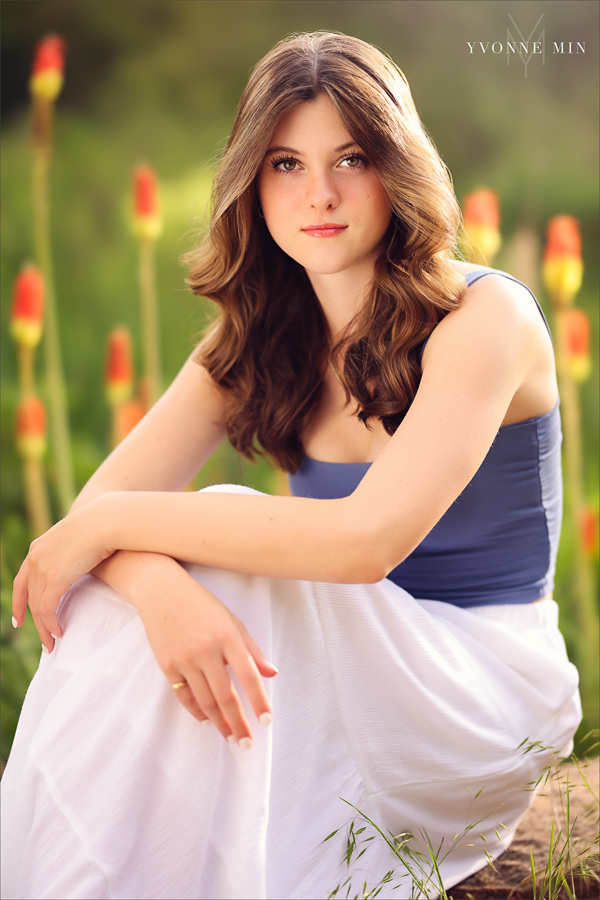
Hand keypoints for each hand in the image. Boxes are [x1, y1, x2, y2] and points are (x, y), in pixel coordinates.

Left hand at [12, 499, 114, 650]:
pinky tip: (59, 632)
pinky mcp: (55, 578)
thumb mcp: (78, 540)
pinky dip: (50, 624)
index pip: (21, 581)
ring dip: (44, 628)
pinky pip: (47, 609)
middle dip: (33, 621)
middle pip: (28, 598)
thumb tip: (78, 565)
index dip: (18, 602)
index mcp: (37, 548)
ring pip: (37, 607)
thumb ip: (71, 554)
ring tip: (52, 642)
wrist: (108, 520)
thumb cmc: (102, 528)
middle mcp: (35, 558)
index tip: (19, 619)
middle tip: (44, 638)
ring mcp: (43, 568)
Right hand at [127, 555, 276, 746]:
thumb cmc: (201, 604)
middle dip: (238, 723)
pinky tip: (208, 720)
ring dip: (220, 723)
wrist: (161, 591)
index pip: (248, 675)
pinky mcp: (167, 665)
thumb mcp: (232, 620)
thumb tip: (271, 674)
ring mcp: (184, 659)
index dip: (259, 700)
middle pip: (226, 696)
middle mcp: (206, 650)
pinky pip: (184, 697)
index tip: (267, 720)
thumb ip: (252, 649)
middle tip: (247, 741)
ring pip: (205, 701)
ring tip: (231, 736)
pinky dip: (197, 712)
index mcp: (227, 636)